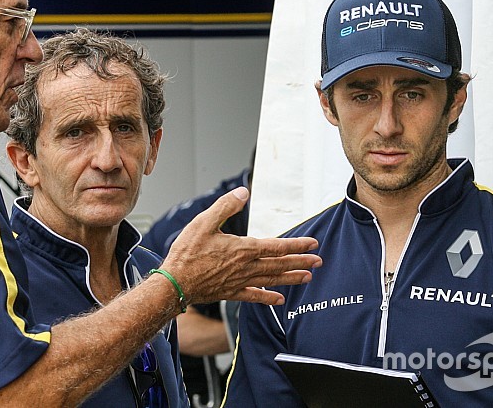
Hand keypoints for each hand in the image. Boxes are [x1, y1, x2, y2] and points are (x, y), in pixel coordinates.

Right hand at [161, 187, 320, 305]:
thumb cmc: (187, 253)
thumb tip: (243, 193)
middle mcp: (246, 267)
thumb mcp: (204, 222)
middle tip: (318, 262)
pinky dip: (268, 298)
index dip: (296, 244)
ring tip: (307, 278)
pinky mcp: (231, 293)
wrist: (175, 284)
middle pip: (280, 264)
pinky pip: (254, 296)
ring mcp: (240, 282)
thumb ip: (226, 206)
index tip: (313, 244)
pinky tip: (279, 300)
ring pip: (272, 280)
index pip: (277, 246)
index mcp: (243, 249)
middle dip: (301, 262)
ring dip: (291, 278)